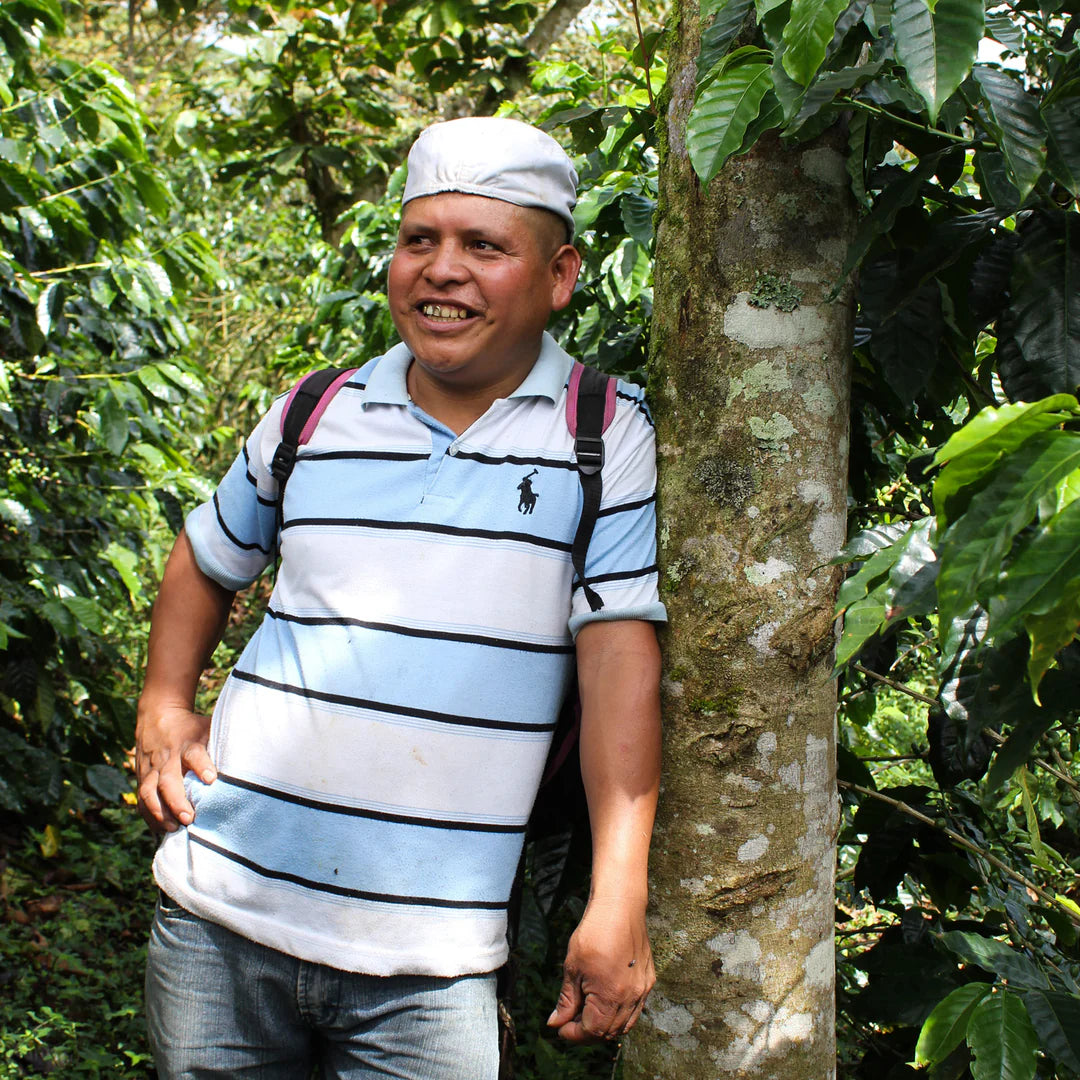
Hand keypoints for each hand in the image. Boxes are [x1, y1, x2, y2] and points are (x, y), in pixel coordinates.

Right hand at [135, 704, 215, 832]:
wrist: (158, 716)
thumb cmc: (193, 728)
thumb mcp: (209, 728)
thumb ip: (225, 743)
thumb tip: (255, 757)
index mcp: (189, 744)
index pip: (194, 754)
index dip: (202, 766)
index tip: (211, 779)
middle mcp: (168, 757)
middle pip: (169, 780)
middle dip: (177, 800)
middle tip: (189, 818)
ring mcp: (152, 768)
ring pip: (150, 791)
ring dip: (160, 812)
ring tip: (173, 828)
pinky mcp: (142, 777)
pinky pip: (142, 798)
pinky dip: (149, 815)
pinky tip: (160, 828)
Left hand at [547, 897, 654, 1043]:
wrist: (620, 907)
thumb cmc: (594, 934)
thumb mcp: (572, 967)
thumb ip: (566, 1000)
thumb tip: (556, 1023)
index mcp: (611, 997)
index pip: (592, 1031)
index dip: (573, 1033)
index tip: (560, 1027)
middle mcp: (631, 998)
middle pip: (609, 1032)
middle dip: (587, 1032)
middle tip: (570, 1020)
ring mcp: (643, 990)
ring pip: (624, 1024)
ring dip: (604, 1025)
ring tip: (586, 1011)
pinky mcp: (648, 980)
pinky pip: (634, 1009)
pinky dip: (619, 1014)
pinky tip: (604, 1001)